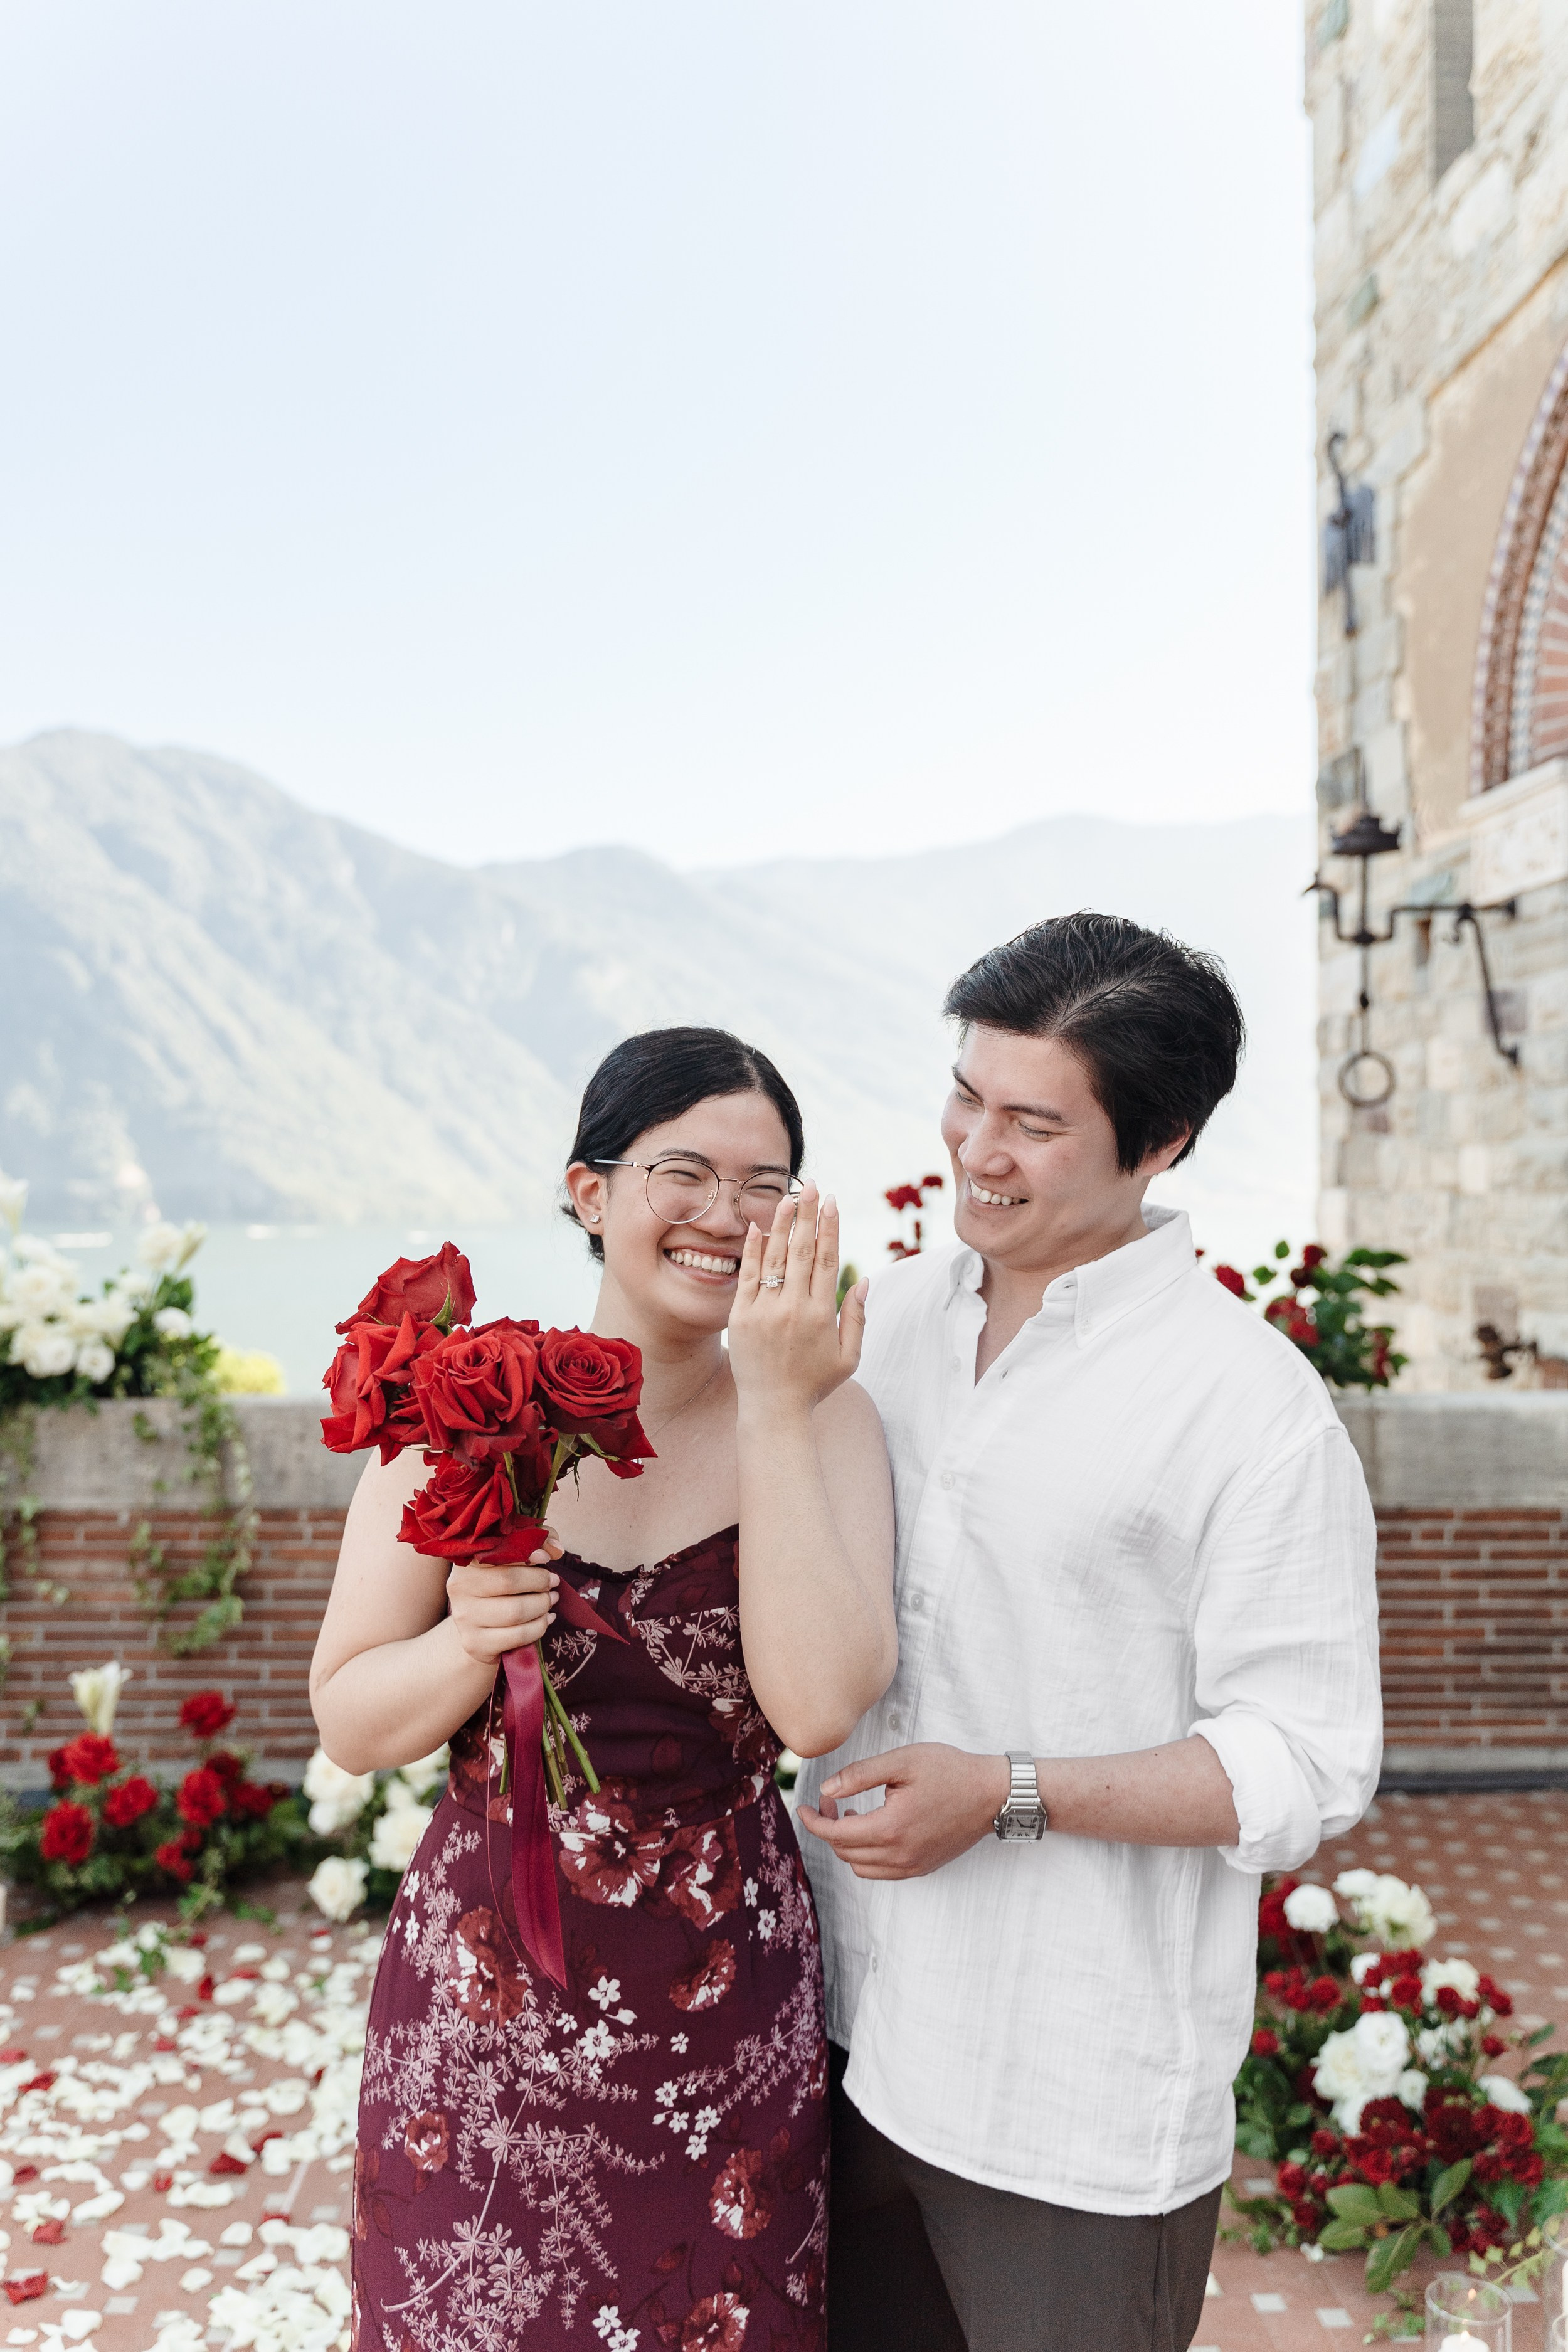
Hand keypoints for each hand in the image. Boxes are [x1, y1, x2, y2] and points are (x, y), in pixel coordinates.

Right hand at [446, 1538, 560, 1667]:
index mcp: (466, 1562)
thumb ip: (533, 1542)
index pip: (498, 1552)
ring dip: (542, 1605)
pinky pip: (518, 1635)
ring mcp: (465, 1618)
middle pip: (508, 1581)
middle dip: (539, 1581)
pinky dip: (540, 1626)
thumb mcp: (511, 1559)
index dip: (526, 1552)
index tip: (545, 1558)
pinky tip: (546, 1618)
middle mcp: (459, 1588)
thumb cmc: (498, 1586)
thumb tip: (555, 1549)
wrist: (477, 1628)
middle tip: (552, 1582)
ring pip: (515, 1611)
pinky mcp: (476, 1643)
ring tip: (550, 1600)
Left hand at [727, 1181, 866, 1416]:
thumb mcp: (848, 1357)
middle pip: (801, 1251)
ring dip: (780, 1224)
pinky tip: (756, 1226)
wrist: (773, 1409)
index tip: (831, 1201)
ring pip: (773, 1258)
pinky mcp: (741, 1318)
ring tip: (787, 1197)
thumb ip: (856, 1317)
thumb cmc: (814, 1383)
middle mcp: (792, 1309)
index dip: (829, 1228)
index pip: (826, 1259)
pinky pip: (747, 1277)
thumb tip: (863, 1280)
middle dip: (807, 1214)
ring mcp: (764, 1312)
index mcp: (821, 1315)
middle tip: (812, 1184)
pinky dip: (752, 1250)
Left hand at [797, 1743, 1009, 1878]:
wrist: (992, 1794)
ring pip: (861, 1867)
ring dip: (847, 1844)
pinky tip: (874, 1829)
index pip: (836, 1835)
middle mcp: (900, 1855)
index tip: (803, 1806)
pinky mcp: (923, 1867)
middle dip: (829, 1828)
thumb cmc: (951, 1771)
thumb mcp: (903, 1761)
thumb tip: (827, 1790)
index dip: (814, 1821)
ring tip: (852, 1814)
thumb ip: (860, 1775)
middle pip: (845, 1853)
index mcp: (891, 1828)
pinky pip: (882, 1872)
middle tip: (832, 1800)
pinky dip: (867, 1856)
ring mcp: (913, 1865)